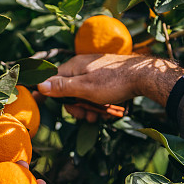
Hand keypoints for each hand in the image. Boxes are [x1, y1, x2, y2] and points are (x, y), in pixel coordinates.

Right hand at [37, 53, 183, 117]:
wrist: (144, 76)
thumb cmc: (114, 82)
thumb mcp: (85, 88)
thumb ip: (62, 87)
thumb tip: (39, 85)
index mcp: (74, 66)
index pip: (53, 79)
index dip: (50, 94)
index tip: (44, 104)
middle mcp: (83, 66)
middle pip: (68, 89)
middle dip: (74, 105)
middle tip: (84, 115)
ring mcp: (95, 72)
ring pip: (82, 93)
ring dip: (86, 107)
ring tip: (95, 117)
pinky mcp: (105, 78)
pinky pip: (94, 92)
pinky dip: (96, 103)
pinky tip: (104, 111)